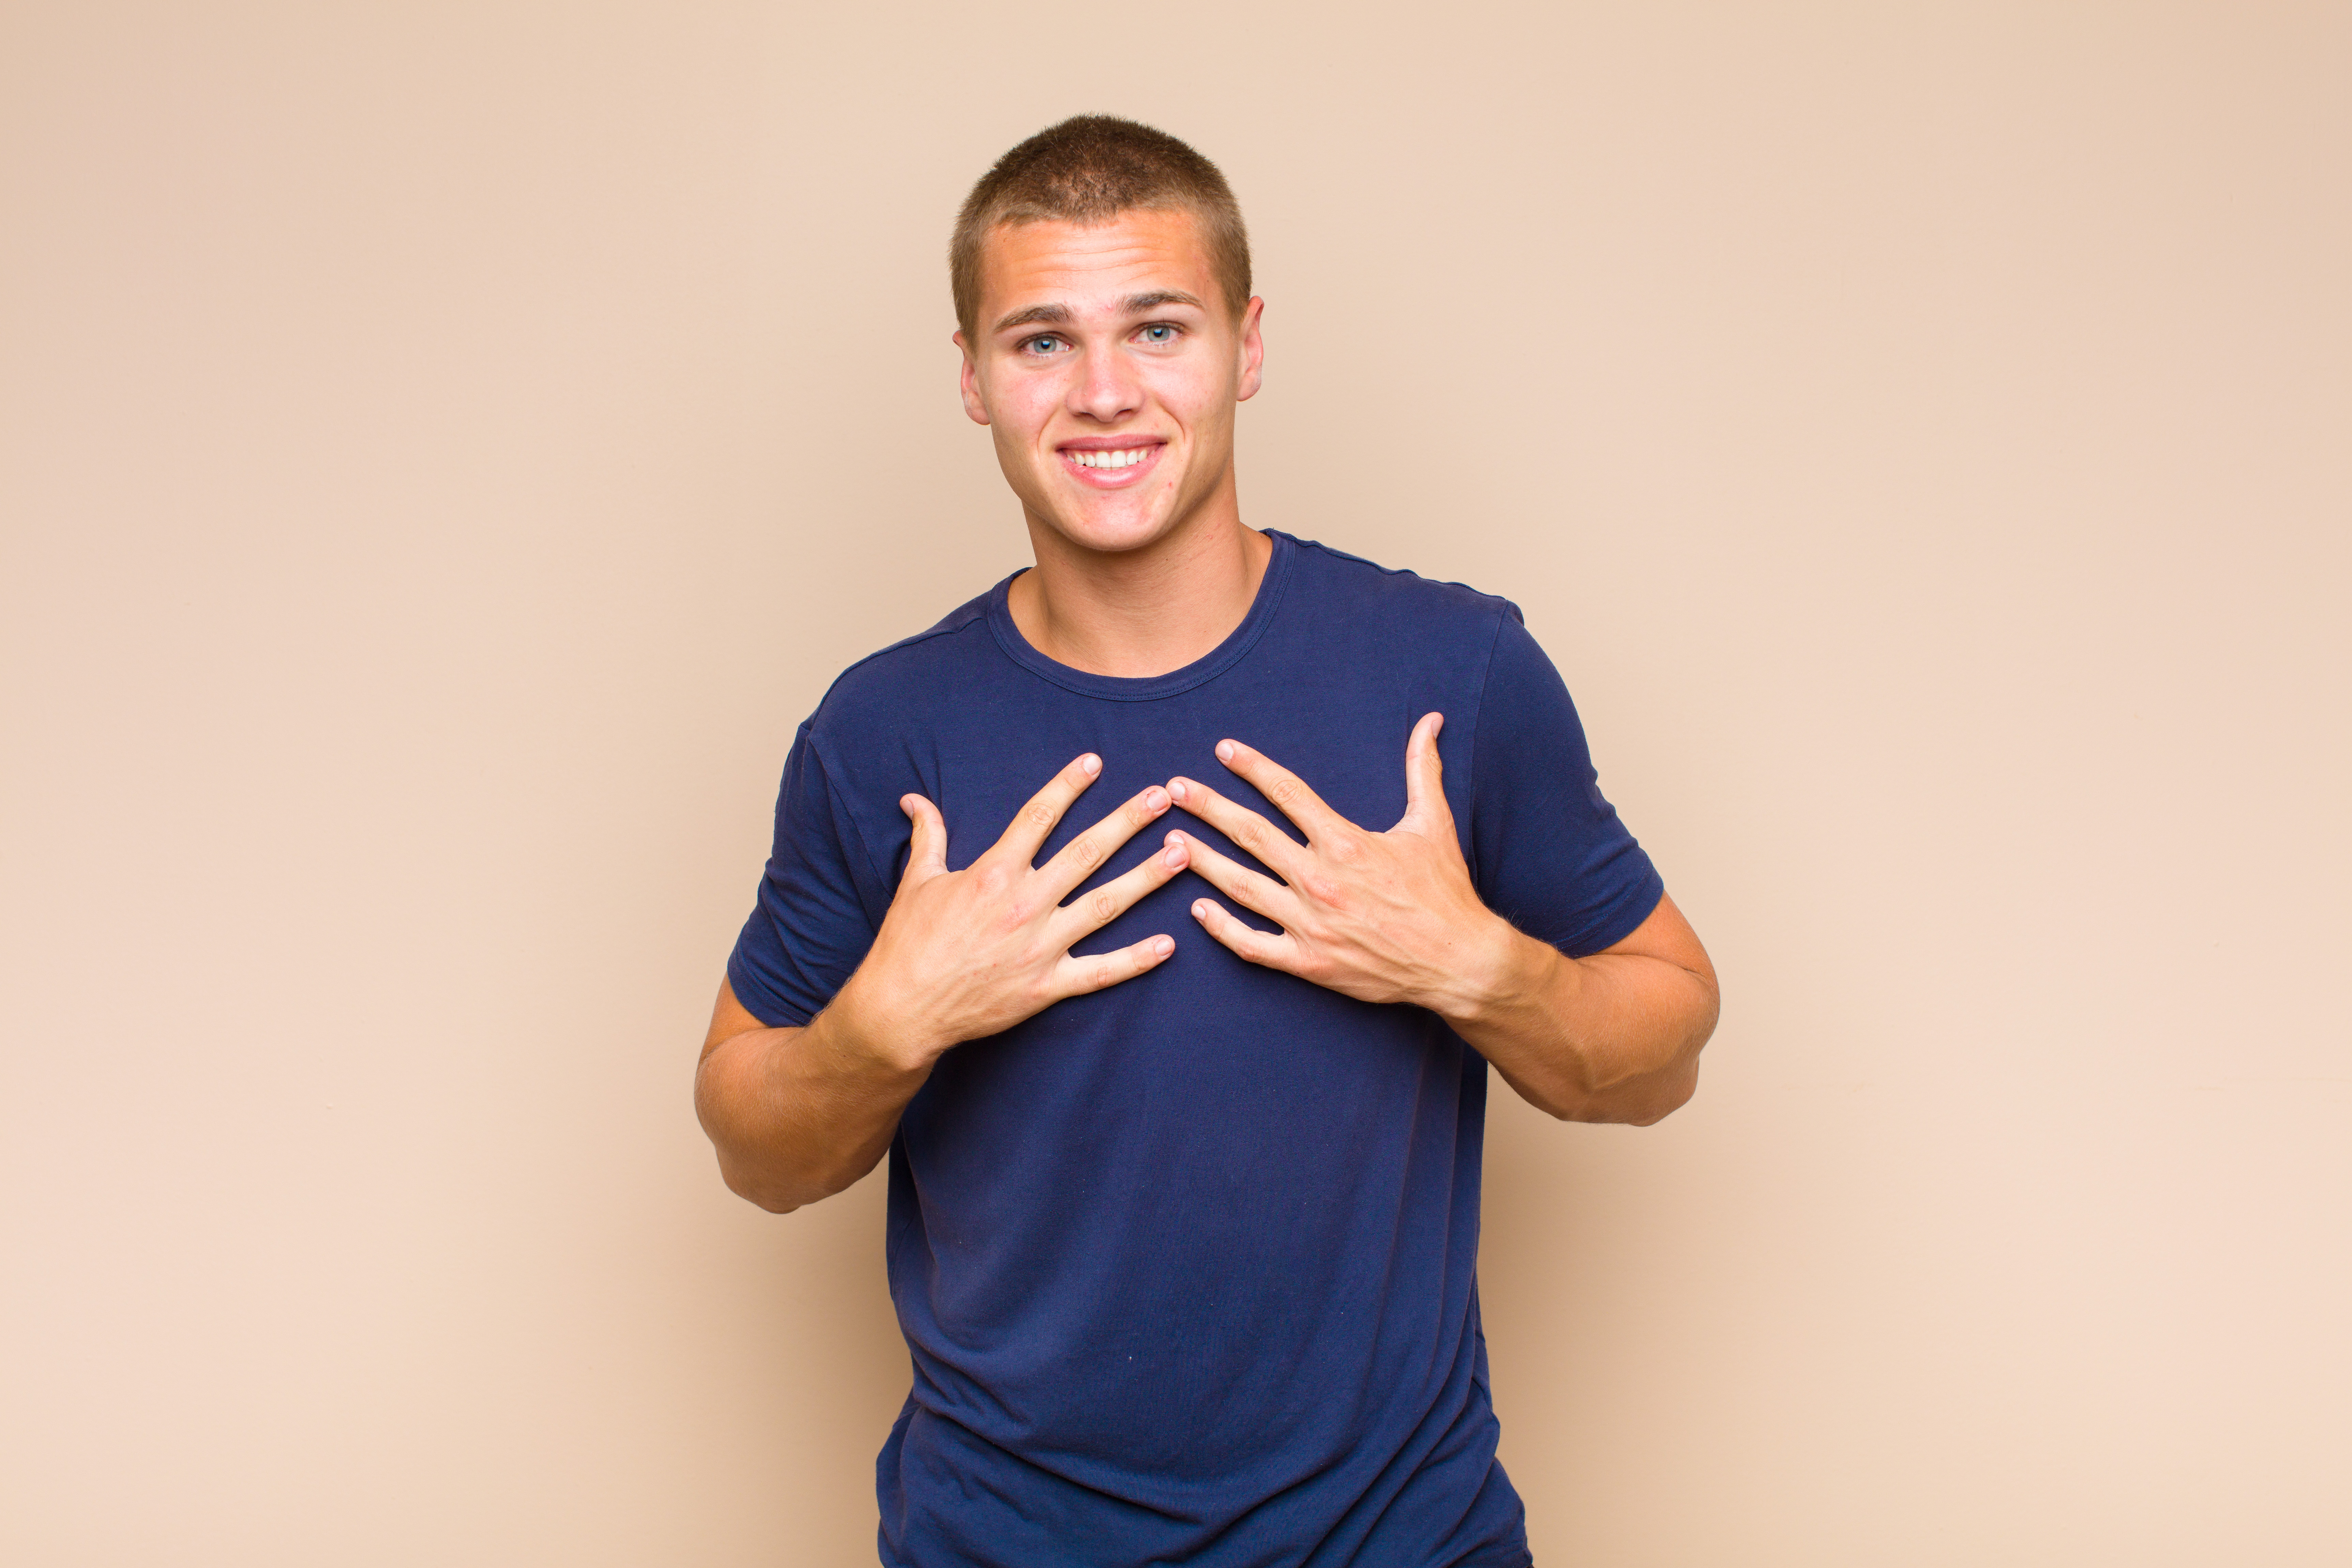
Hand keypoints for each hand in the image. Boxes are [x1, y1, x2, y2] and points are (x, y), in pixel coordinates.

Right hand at [832, 754, 1189, 1069]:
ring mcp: (1040, 947)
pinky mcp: (1047, 987)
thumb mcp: (915, 882)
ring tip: (1183, 853)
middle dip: (1128, 821)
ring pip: (1106, 905)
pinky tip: (1169, 944)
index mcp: (993, 873)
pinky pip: (1101, 971)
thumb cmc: (907, 943)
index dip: (1067, 786)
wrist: (902, 1010)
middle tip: (1163, 797)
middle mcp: (1024, 904)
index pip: (1038, 817)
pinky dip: (1137, 960)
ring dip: (1147, 877)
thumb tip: (914, 798)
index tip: (1095, 762)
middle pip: (1087, 853)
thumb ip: (927, 836)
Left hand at [1164, 713, 1513, 1018]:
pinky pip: (1252, 945)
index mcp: (1346, 842)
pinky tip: (1198, 909)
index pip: (1286, 792)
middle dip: (1208, 808)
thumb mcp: (1434, 824)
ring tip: (1169, 842)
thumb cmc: (1446, 892)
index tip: (1222, 750)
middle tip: (1173, 789)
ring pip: (1241, 887)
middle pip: (1251, 834)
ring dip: (1202, 862)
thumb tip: (1431, 721)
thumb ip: (1422, 770)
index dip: (1251, 767)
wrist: (1460, 962)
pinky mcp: (1309, 963)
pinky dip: (1222, 928)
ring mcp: (1310, 924)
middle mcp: (1321, 880)